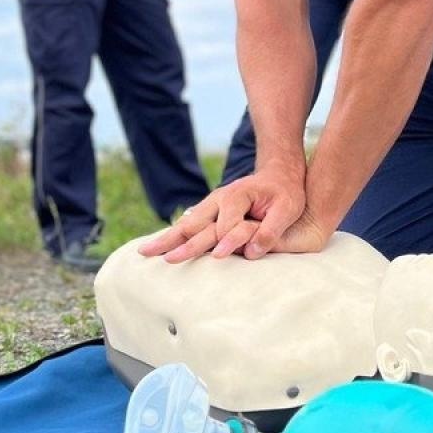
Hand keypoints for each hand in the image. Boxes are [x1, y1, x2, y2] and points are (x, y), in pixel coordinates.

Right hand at [138, 164, 308, 262]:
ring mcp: (212, 205)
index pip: (227, 226)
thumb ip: (271, 229)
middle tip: (152, 255)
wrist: (279, 174)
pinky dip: (175, 235)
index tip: (220, 258)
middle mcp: (219, 199)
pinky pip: (190, 224)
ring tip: (144, 252)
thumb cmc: (287, 193)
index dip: (226, 242)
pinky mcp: (212, 211)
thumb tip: (252, 253)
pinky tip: (162, 246)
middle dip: (174, 241)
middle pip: (194, 224)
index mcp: (236, 196)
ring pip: (186, 224)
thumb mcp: (287, 208)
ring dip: (166, 239)